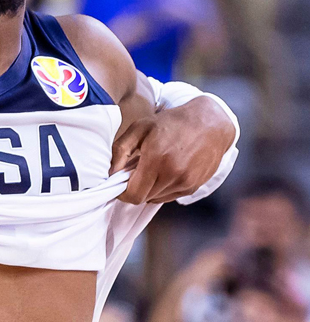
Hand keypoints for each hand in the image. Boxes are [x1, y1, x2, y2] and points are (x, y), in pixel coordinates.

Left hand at [111, 94, 235, 204]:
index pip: (133, 195)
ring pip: (155, 199)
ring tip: (154, 167)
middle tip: (137, 170)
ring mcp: (185, 182)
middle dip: (135, 187)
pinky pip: (169, 196)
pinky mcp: (194, 187)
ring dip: (150, 188)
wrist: (210, 123)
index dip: (122, 192)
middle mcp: (173, 174)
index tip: (121, 181)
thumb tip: (110, 173)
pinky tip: (167, 170)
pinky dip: (163, 188)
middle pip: (142, 198)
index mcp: (157, 159)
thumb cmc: (172, 123)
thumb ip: (120, 150)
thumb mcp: (140, 127)